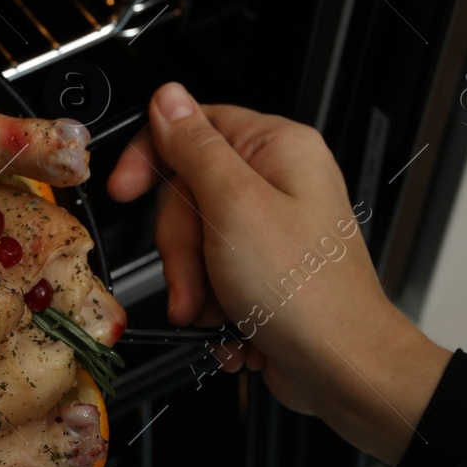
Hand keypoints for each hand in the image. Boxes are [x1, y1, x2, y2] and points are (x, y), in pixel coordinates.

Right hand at [106, 82, 449, 463]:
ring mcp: (268, 228)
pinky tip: (228, 321)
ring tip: (213, 308)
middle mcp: (277, 182)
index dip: (153, 158)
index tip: (126, 190)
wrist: (339, 368)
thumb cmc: (306, 293)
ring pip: (192, 239)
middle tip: (193, 275)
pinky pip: (207, 274)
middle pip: (186, 191)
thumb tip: (168, 98)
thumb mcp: (234, 207)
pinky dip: (208, 302)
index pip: (193, 126)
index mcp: (277, 149)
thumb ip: (195, 148)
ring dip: (191, 282)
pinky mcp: (261, 269)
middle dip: (180, 245)